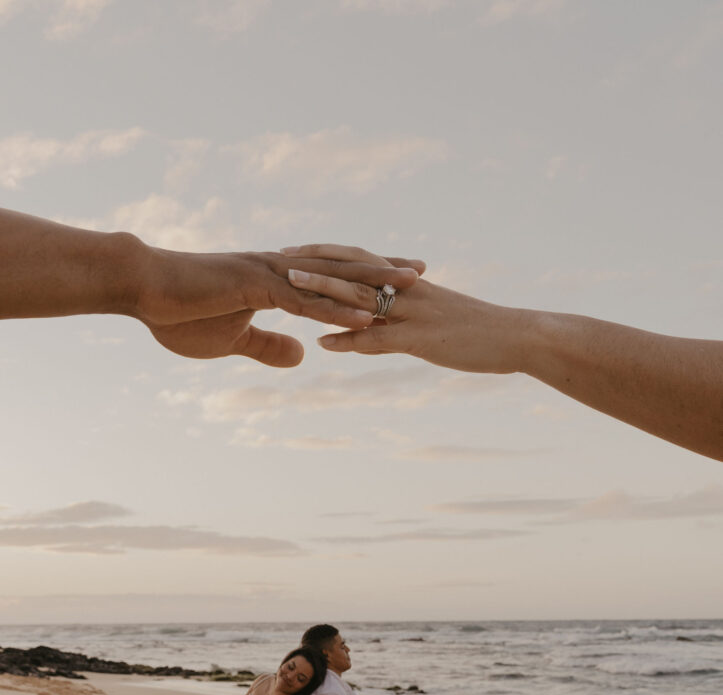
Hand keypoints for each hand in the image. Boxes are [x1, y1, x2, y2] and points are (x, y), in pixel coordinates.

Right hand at [130, 245, 424, 367]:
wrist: (144, 290)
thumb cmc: (180, 313)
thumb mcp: (233, 340)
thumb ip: (269, 346)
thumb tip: (304, 357)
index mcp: (274, 280)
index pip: (328, 276)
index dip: (362, 277)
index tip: (395, 280)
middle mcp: (278, 270)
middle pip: (341, 269)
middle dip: (382, 270)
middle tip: (422, 271)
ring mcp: (268, 275)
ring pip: (329, 280)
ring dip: (369, 284)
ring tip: (407, 285)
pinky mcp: (253, 289)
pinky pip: (302, 302)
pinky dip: (334, 310)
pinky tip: (362, 316)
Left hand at [284, 243, 523, 374]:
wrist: (518, 336)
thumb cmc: (480, 330)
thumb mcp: (439, 317)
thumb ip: (408, 315)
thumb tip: (381, 320)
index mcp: (411, 284)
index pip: (362, 259)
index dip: (329, 254)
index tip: (296, 250)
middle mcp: (409, 291)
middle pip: (355, 269)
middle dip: (316, 263)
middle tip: (279, 257)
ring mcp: (415, 313)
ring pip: (362, 297)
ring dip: (324, 290)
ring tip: (290, 286)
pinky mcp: (422, 339)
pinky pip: (380, 338)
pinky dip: (350, 339)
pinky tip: (324, 341)